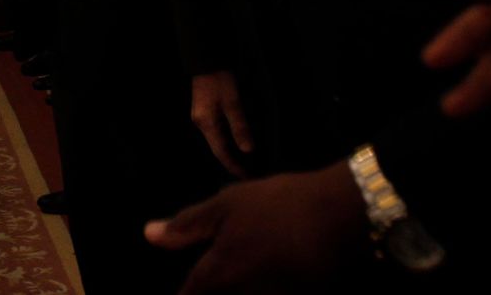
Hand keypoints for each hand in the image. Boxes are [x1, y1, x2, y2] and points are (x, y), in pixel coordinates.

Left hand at [144, 163, 369, 293]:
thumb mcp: (227, 205)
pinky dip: (265, 292)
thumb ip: (188, 225)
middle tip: (207, 283)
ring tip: (237, 278)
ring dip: (238, 292)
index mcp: (221, 273)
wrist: (341, 216)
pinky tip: (264, 280)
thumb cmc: (277, 205)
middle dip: (209, 292)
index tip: (181, 293)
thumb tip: (149, 235)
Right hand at [190, 71, 254, 177]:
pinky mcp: (204, 111)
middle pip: (217, 148)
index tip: (246, 176)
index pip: (221, 151)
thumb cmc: (220, 79)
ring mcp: (201, 117)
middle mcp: (201, 123)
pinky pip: (216, 131)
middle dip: (232, 160)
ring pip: (216, 140)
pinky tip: (235, 141)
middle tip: (248, 171)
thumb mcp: (233, 102)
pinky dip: (226, 139)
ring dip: (229, 150)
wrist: (207, 60)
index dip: (233, 165)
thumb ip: (240, 126)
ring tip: (244, 160)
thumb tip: (248, 150)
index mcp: (206, 123)